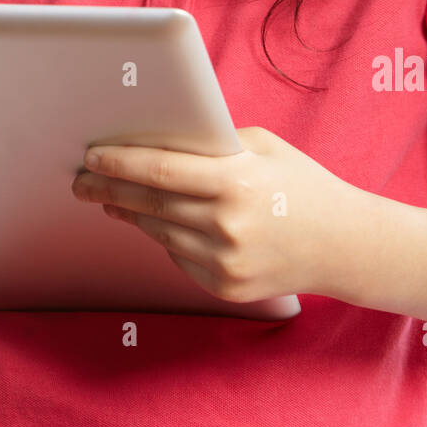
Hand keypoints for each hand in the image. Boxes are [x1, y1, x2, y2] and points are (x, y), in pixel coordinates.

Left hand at [70, 125, 355, 302]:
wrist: (345, 246)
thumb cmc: (301, 185)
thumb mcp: (264, 148)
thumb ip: (215, 145)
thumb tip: (161, 139)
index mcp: (235, 182)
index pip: (160, 171)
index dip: (119, 163)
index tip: (91, 156)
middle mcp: (226, 225)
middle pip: (149, 204)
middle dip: (108, 190)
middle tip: (82, 180)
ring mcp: (225, 261)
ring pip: (159, 232)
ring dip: (131, 213)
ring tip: (111, 199)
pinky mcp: (225, 287)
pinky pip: (180, 257)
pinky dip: (167, 238)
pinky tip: (157, 222)